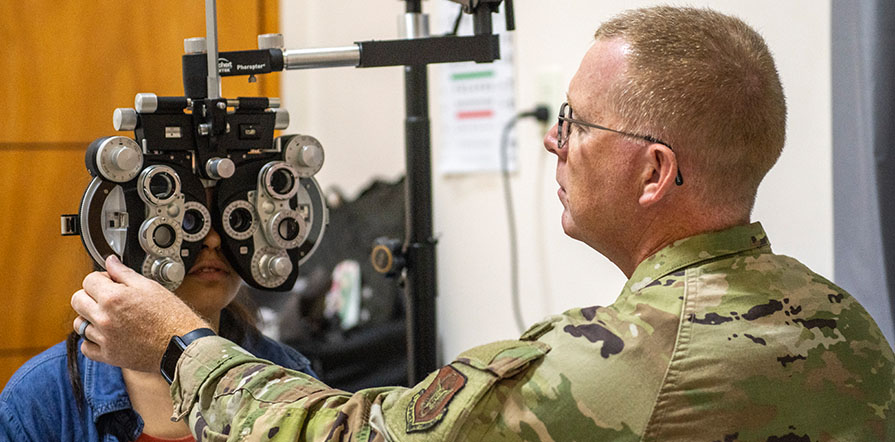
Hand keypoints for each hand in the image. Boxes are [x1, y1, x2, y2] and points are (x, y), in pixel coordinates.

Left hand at [71, 255, 208, 371]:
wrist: (182, 345)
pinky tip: (106, 335)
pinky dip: (92, 340)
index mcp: (113, 298)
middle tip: (106, 298)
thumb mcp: (150, 287)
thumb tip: (111, 262)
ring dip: (90, 318)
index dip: (100, 278)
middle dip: (89, 295)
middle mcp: (104, 318)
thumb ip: (125, 273)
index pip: (88, 280)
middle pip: (77, 300)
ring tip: (108, 317)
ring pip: (79, 324)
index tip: (109, 282)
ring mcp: (104, 338)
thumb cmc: (171, 316)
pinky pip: (85, 347)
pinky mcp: (108, 356)